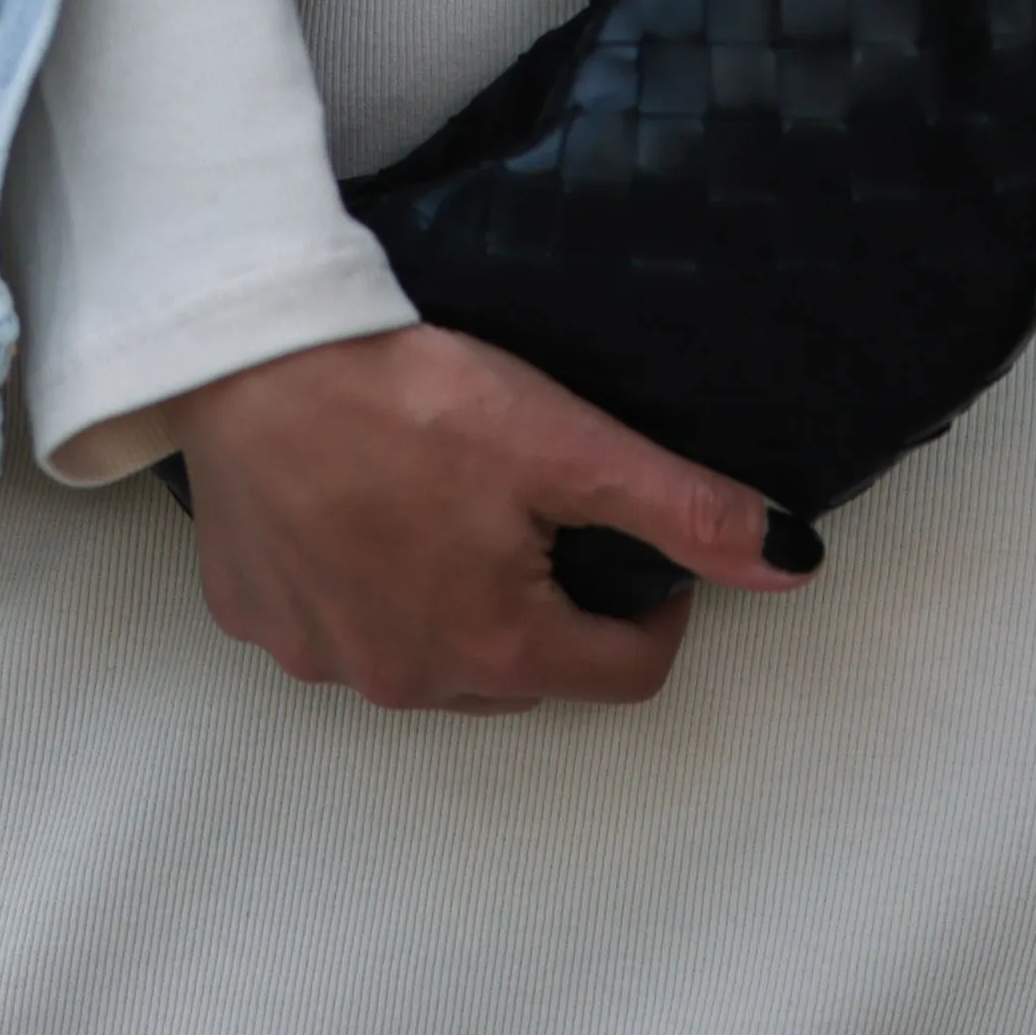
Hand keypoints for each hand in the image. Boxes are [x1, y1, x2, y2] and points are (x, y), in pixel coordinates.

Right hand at [171, 324, 806, 707]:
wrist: (243, 354)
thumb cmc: (399, 393)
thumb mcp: (562, 442)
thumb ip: (682, 509)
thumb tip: (792, 561)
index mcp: (494, 648)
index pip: (627, 673)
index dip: (658, 608)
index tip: (638, 543)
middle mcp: (405, 680)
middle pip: (527, 671)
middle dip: (551, 608)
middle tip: (532, 506)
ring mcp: (322, 659)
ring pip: (430, 657)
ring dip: (454, 605)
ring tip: (442, 503)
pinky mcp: (259, 621)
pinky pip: (337, 628)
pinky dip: (362, 586)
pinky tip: (356, 509)